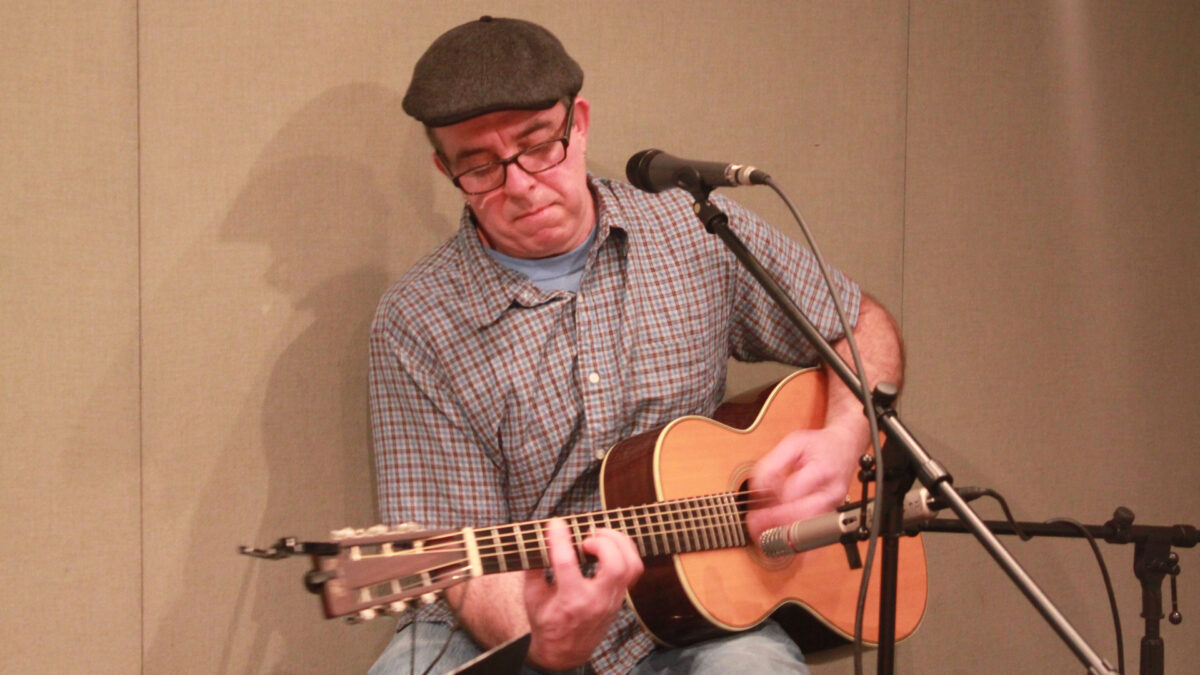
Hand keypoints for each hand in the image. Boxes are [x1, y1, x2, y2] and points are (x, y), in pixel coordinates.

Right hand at [522, 518, 643, 669]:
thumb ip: (533, 567)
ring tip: (600, 536)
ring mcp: (612, 599)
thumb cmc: (547, 623)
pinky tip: (610, 544)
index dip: (560, 539)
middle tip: (586, 537)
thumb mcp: (532, 597)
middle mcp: (596, 601)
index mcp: (570, 601)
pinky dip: (625, 550)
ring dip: (619, 542)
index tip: (555, 524)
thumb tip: (537, 538)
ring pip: (631, 566)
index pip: (567, 564)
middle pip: (614, 565)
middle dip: (602, 542)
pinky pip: (633, 568)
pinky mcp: (620, 596)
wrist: (565, 652)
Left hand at [745, 424, 862, 541]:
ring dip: (783, 534)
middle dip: (775, 523)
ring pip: (809, 529)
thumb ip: (772, 463)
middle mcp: (830, 492)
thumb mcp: (793, 443)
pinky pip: (813, 532)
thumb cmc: (819, 445)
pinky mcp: (830, 514)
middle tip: (754, 526)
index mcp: (822, 471)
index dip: (773, 502)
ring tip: (762, 534)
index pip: (794, 492)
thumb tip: (758, 487)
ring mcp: (833, 506)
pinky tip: (779, 537)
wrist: (845, 447)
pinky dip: (794, 536)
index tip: (756, 507)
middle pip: (803, 516)